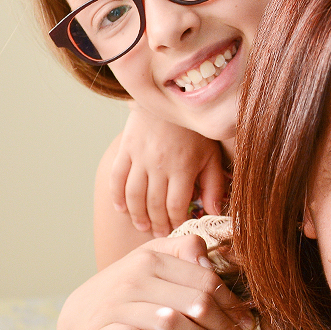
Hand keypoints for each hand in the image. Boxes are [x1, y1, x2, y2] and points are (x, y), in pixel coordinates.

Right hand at [57, 232, 252, 329]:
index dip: (231, 303)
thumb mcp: (151, 261)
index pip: (205, 280)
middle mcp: (134, 278)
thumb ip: (184, 251)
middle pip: (194, 301)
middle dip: (224, 326)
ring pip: (170, 320)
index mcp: (152, 258)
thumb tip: (211, 262)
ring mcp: (115, 305)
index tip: (247, 323)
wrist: (78, 315)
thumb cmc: (128, 291)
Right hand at [110, 106, 226, 237]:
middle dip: (157, 224)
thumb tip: (214, 212)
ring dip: (136, 215)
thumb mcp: (211, 155)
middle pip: (154, 204)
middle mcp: (160, 164)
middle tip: (160, 234)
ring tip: (142, 225)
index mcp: (183, 167)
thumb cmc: (194, 130)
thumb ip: (213, 185)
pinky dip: (117, 196)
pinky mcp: (126, 148)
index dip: (176, 222)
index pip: (176, 206)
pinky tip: (121, 208)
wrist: (171, 96)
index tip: (178, 230)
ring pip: (133, 195)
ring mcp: (140, 156)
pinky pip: (116, 177)